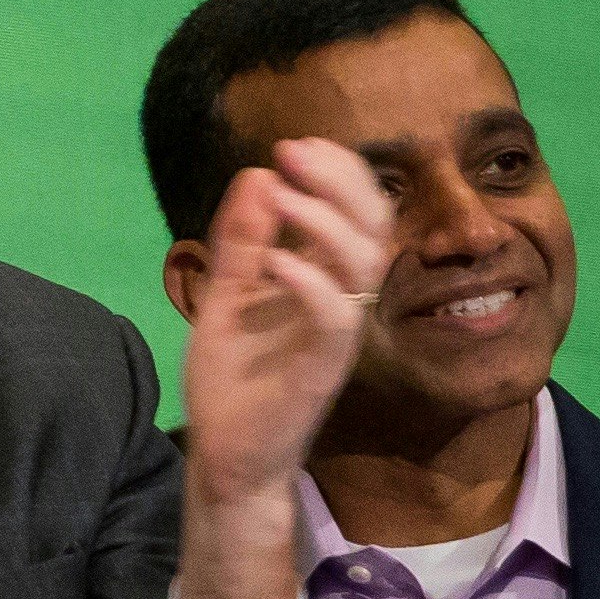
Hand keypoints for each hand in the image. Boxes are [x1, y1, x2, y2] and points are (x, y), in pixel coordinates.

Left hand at [172, 137, 389, 598]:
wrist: (227, 453)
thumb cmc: (236, 376)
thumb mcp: (227, 296)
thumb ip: (242, 243)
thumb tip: (256, 174)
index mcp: (324, 279)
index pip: (354, 212)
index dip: (336, 172)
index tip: (294, 145)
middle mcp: (341, 299)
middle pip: (372, 225)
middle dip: (339, 180)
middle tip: (292, 150)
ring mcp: (335, 333)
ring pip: (362, 264)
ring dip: (322, 219)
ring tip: (279, 191)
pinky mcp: (323, 367)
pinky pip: (336, 316)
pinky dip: (308, 280)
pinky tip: (273, 259)